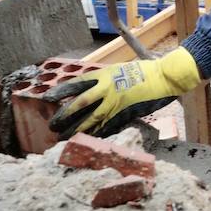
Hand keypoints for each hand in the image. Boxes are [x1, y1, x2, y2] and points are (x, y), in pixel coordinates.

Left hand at [46, 47, 201, 137]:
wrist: (164, 77)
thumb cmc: (144, 71)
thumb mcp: (120, 69)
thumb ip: (105, 79)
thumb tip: (92, 88)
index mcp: (104, 75)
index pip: (76, 83)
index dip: (60, 90)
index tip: (47, 98)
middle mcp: (106, 88)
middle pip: (79, 103)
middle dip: (63, 114)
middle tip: (52, 124)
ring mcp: (115, 102)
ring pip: (90, 118)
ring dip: (75, 128)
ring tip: (63, 136)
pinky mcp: (124, 114)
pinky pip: (106, 126)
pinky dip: (95, 134)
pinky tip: (86, 140)